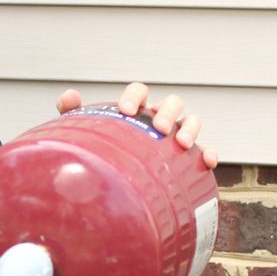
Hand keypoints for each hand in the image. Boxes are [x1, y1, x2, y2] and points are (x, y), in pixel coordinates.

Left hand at [55, 81, 218, 168]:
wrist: (116, 184)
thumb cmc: (102, 152)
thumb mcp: (86, 133)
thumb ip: (75, 114)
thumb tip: (69, 97)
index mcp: (135, 109)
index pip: (139, 91)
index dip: (135, 96)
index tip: (126, 111)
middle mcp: (158, 119)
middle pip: (171, 103)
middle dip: (167, 112)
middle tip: (157, 128)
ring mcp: (175, 137)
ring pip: (191, 121)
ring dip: (190, 128)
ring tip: (182, 143)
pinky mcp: (188, 159)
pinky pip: (204, 152)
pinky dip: (208, 153)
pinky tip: (206, 161)